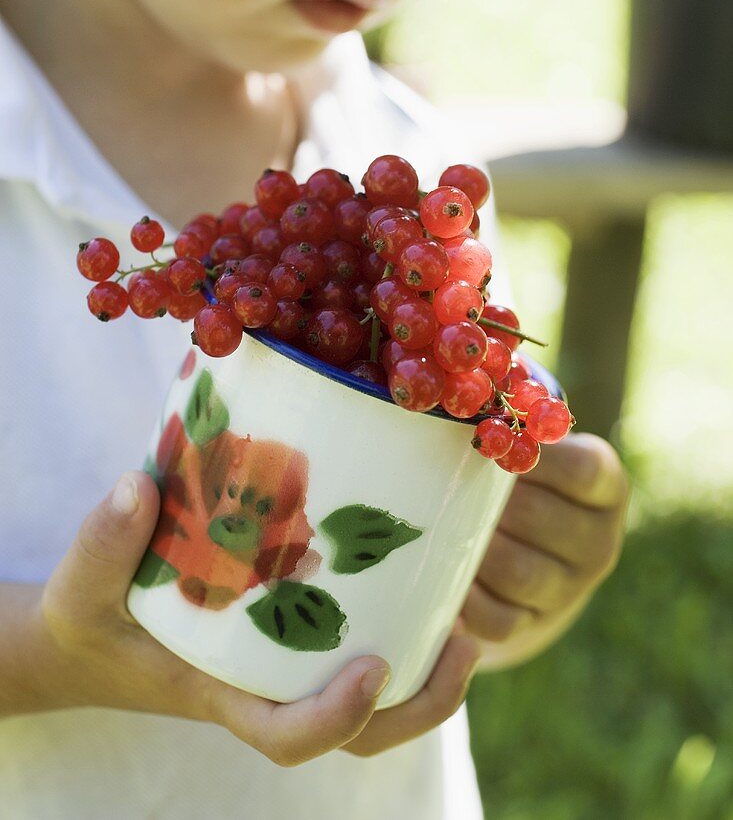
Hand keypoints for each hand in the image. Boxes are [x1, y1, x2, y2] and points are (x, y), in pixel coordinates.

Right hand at [39, 471, 480, 764]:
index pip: (286, 736)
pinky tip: (418, 561)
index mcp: (223, 692)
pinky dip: (399, 616)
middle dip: (420, 704)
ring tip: (465, 609)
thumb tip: (138, 487)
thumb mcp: (82, 587)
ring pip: (374, 695)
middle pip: (359, 731)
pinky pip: (358, 637)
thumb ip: (103, 543)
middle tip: (465, 641)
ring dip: (427, 667)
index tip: (372, 669)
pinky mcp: (293, 626)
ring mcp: (286, 660)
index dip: (335, 719)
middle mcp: (268, 684)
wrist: (93, 633)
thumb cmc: (92, 619)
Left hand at [459, 433, 629, 668]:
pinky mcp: (536, 623)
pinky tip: (437, 578)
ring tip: (436, 525)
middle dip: (488, 503)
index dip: (533, 456)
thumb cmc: (522, 474)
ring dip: (473, 549)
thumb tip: (456, 403)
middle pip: (540, 520)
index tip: (487, 442)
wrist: (533, 548)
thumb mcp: (534, 445)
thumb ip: (510, 422)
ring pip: (519, 573)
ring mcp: (570, 588)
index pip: (581, 470)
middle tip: (447, 482)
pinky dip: (465, 601)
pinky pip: (500, 619)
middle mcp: (599, 539)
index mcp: (605, 486)